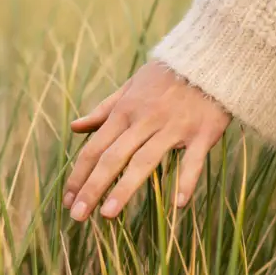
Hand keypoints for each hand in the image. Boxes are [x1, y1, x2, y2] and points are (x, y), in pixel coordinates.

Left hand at [63, 60, 230, 220]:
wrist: (208, 59)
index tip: (67, 199)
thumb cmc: (167, 75)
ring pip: (145, 161)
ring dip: (124, 188)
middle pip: (114, 157)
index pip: (95, 147)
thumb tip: (75, 127)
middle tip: (77, 215)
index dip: (79, 174)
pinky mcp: (202, 133)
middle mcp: (146, 120)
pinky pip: (193, 160)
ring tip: (107, 215)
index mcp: (126, 110)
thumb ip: (104, 109)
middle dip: (92, 187)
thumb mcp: (131, 86)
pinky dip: (186, 181)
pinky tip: (177, 204)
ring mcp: (174, 127)